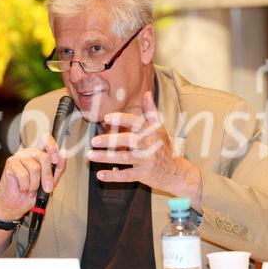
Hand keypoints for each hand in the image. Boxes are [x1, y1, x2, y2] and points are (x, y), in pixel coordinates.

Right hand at [0, 133, 66, 221]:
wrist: (17, 204)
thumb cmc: (32, 192)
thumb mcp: (50, 180)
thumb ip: (57, 168)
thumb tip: (63, 153)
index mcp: (40, 154)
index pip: (46, 139)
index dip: (52, 146)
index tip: (56, 159)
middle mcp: (30, 152)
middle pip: (44, 157)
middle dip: (47, 176)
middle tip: (47, 188)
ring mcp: (19, 156)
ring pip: (35, 168)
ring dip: (35, 184)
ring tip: (31, 190)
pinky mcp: (11, 163)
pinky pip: (24, 174)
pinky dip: (26, 186)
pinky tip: (23, 188)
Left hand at [87, 91, 202, 212]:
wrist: (176, 172)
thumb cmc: (164, 148)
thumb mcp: (160, 129)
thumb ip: (151, 112)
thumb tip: (146, 93)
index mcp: (151, 132)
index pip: (136, 122)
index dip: (121, 119)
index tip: (107, 118)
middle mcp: (149, 145)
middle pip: (128, 140)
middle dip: (110, 140)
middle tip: (94, 141)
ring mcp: (146, 161)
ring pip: (124, 158)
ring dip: (105, 157)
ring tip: (91, 155)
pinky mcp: (144, 175)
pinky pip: (126, 175)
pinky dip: (113, 175)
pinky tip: (100, 174)